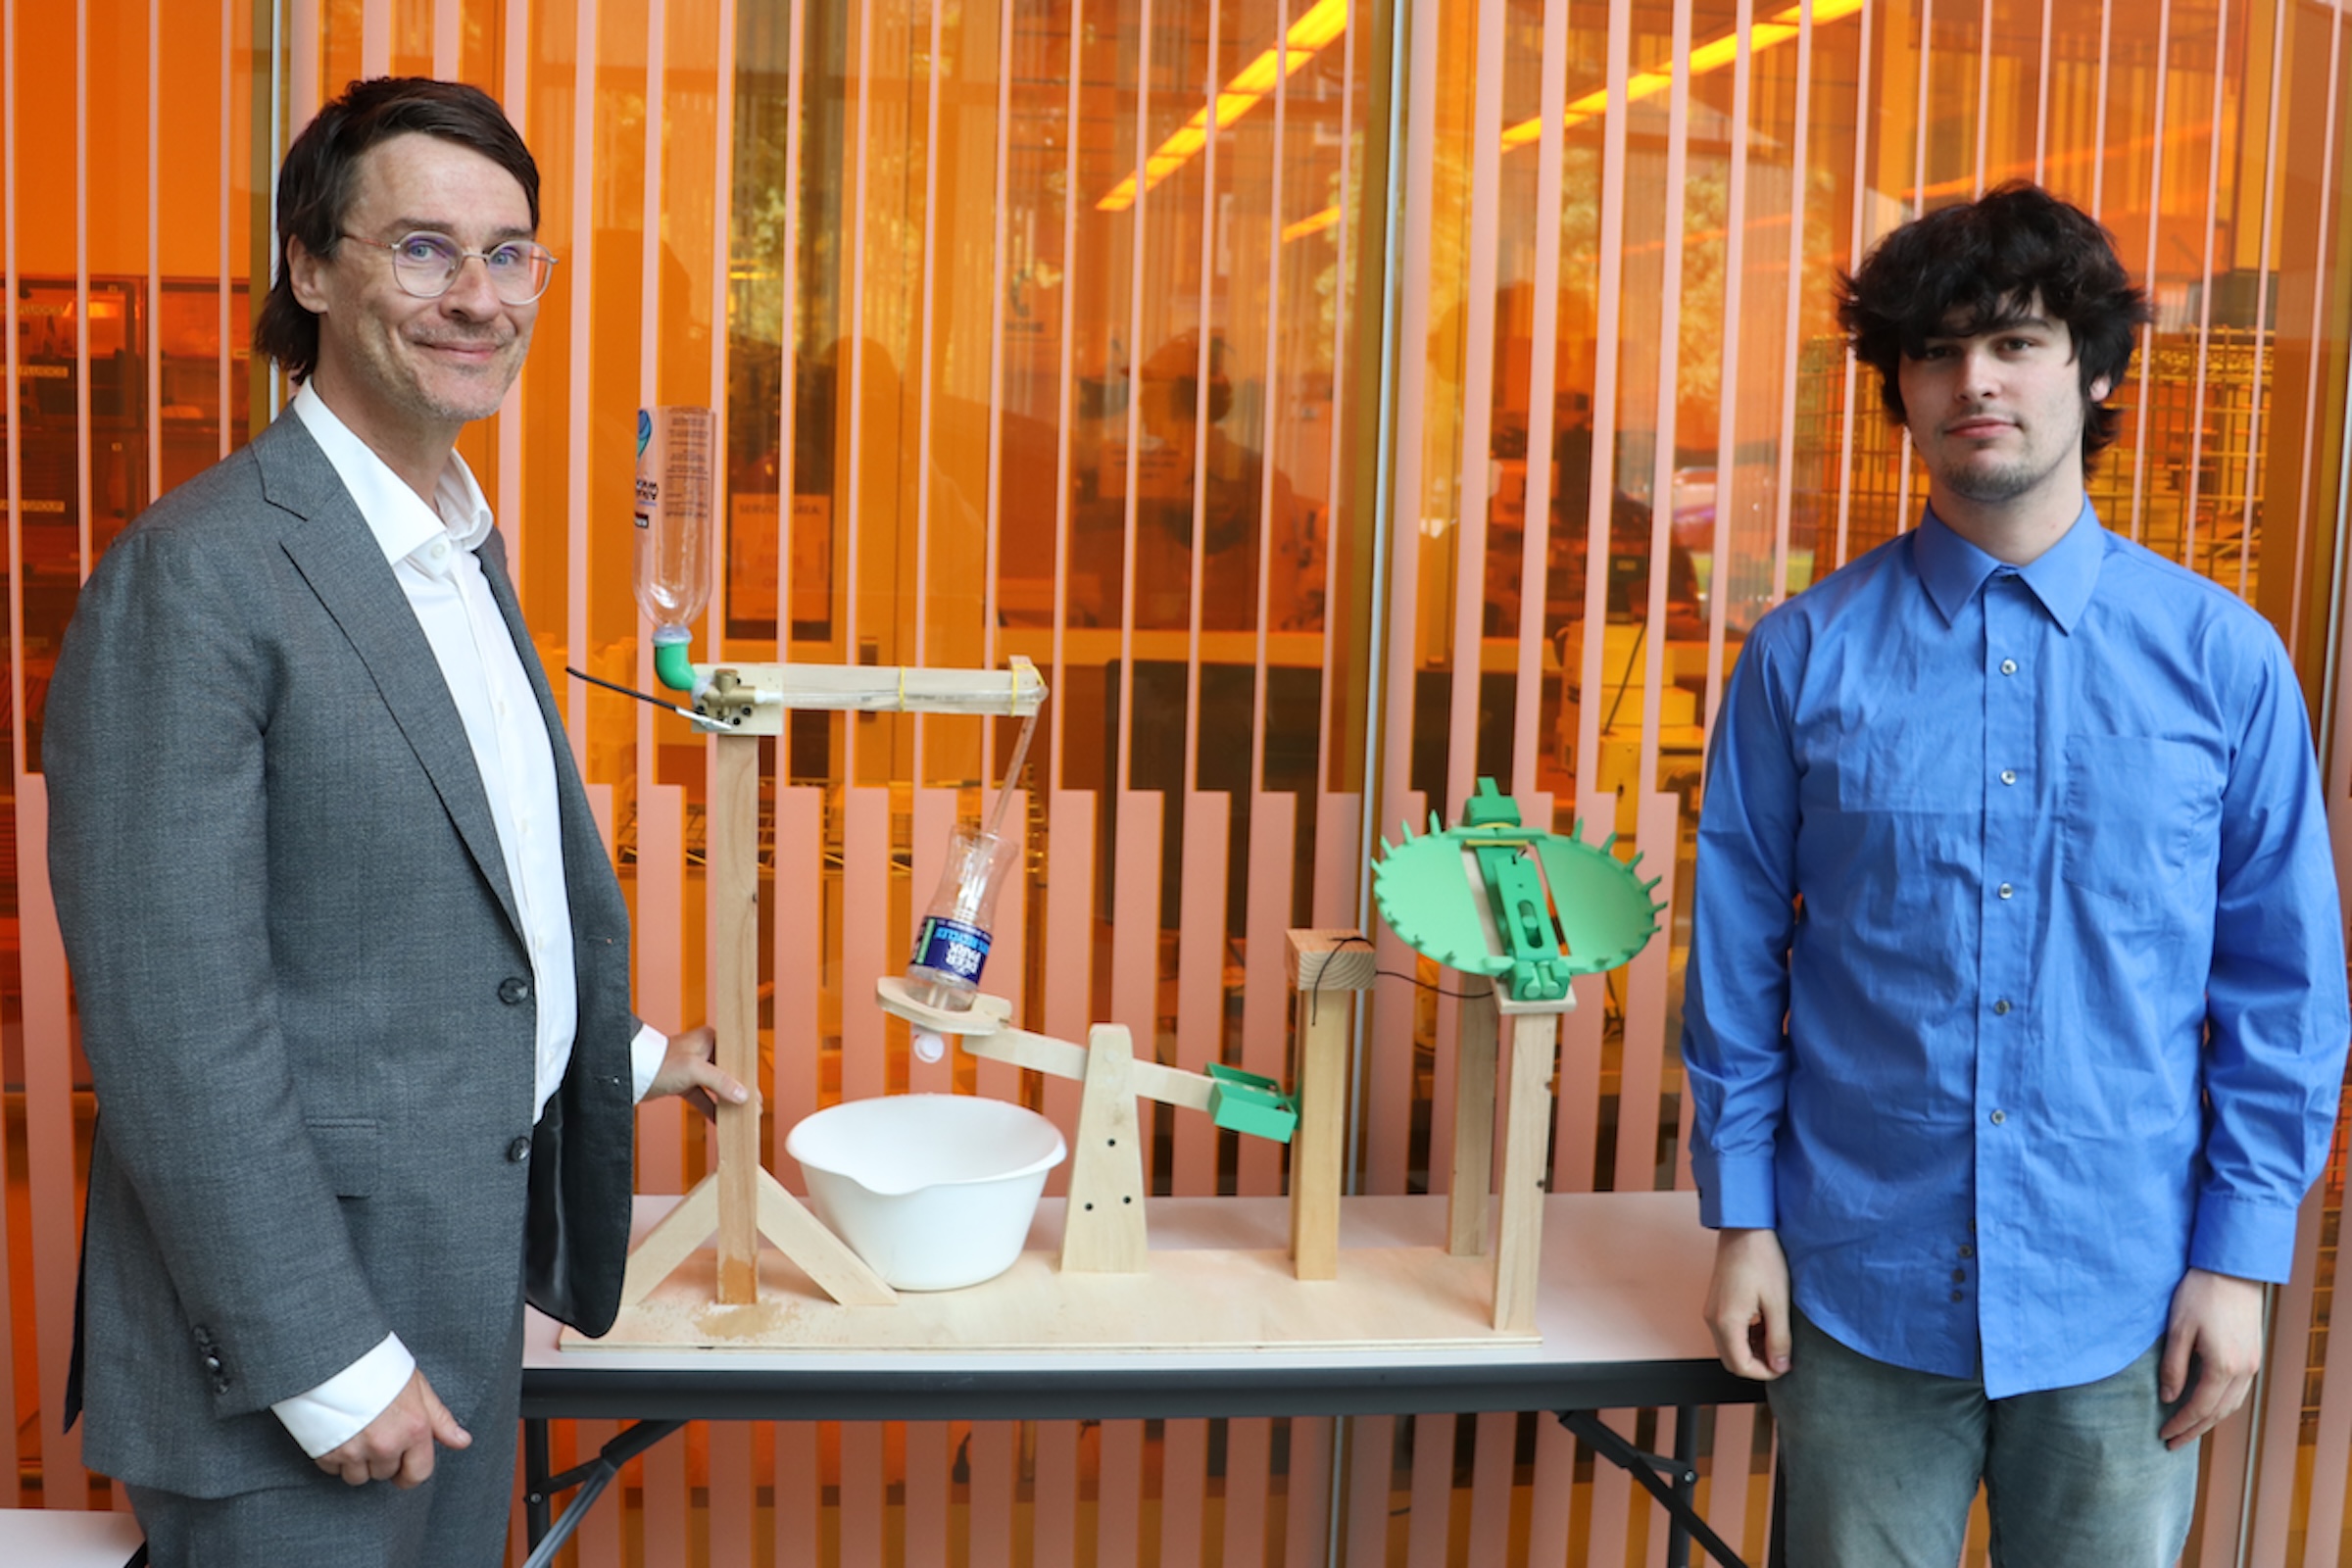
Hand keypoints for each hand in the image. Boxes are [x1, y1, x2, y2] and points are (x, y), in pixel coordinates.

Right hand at [314, 1368, 469, 1487]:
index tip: (403, 1470)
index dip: (410, 1474)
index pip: (418, 1474)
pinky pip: (331, 1470)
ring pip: (357, 1477)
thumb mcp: (419, 1388)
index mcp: (414, 1429)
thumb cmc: (381, 1368)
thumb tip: (462, 1441)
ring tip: (356, 1433)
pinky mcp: (326, 1452)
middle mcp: (386, 1444)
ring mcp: (355, 1450)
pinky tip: (337, 1433)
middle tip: (375, 1432)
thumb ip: (440, 1420)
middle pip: (385, 1474)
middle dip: (381, 1459)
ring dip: (356, 1462)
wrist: (337, 1357)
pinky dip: (334, 1457)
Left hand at [644, 1025, 753, 1120]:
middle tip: (753, 1108)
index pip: (737, 1057)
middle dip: (740, 1091)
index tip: (757, 1093)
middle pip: (729, 1073)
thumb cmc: (660, 1062)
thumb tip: (743, 1095)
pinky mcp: (684, 1083)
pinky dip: (711, 1108)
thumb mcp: (694, 1070)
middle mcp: (704, 1051)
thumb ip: (720, 1083)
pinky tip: (721, 1120)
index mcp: (710, 1039)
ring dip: (727, 1101)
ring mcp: (694, 1068)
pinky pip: (703, 1097)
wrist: (631, 1073)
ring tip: (741, 1116)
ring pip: (717, 1087)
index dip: (748, 1075)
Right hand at [1704, 1227, 1791, 1379]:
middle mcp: (1713, 1319)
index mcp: (1727, 1321)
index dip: (1764, 1373)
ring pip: (1729, 1346)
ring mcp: (1712, 1310)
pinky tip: (1764, 1325)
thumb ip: (1779, 1339)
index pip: (1741, 1366)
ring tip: (1776, 1338)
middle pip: (1731, 1360)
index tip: (1784, 1367)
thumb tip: (1781, 1365)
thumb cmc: (1761, 1258)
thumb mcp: (1777, 1302)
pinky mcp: (1716, 1303)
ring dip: (1752, 1350)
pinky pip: (1728, 1331)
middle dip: (1757, 1365)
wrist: (1745, 1228)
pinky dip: (1745, 1337)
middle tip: (1781, 1357)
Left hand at [2159, 1267, 2266, 1449]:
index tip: (2163, 1435)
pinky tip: (2208, 1407)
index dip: (2180, 1425)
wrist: (2232, 1271)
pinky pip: (2238, 1392)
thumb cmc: (2199, 1295)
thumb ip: (2173, 1367)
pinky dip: (2222, 1406)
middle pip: (2217, 1413)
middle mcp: (2243, 1371)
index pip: (2199, 1408)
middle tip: (2172, 1443)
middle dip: (2194, 1431)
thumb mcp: (2177, 1330)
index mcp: (2223, 1367)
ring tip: (2188, 1431)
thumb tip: (2167, 1398)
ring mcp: (2252, 1364)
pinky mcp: (2253, 1355)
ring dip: (2209, 1421)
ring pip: (2231, 1405)